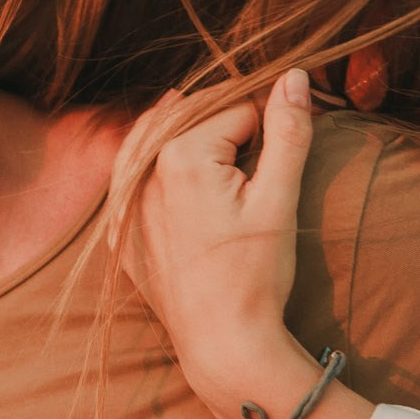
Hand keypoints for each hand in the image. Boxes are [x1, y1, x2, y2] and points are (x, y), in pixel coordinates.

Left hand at [126, 70, 313, 414]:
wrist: (222, 343)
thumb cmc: (255, 274)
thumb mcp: (279, 198)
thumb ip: (288, 131)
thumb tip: (295, 75)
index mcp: (180, 155)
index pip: (236, 109)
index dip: (270, 118)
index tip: (292, 129)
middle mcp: (143, 171)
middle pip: (193, 119)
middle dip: (229, 120)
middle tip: (265, 127)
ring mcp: (126, 202)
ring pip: (157, 141)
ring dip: (188, 131)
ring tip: (222, 130)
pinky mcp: (123, 230)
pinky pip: (132, 178)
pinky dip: (154, 162)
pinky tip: (174, 159)